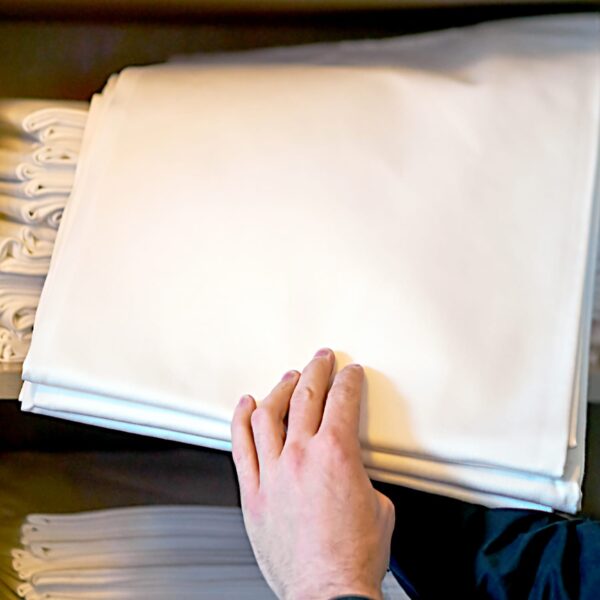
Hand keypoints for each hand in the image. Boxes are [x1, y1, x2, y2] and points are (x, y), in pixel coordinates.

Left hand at [231, 348, 394, 599]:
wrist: (328, 592)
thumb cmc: (354, 557)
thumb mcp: (380, 506)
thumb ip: (362, 476)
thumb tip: (353, 470)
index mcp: (336, 455)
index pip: (342, 400)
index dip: (347, 380)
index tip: (349, 373)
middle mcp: (301, 456)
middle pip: (305, 396)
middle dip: (315, 371)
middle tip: (320, 360)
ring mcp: (272, 473)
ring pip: (269, 415)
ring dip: (280, 390)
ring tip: (288, 378)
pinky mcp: (253, 493)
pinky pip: (240, 446)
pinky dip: (241, 420)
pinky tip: (245, 406)